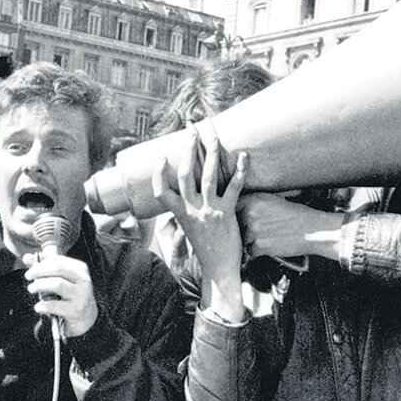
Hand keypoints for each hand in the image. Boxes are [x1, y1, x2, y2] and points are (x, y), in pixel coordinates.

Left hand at [24, 253, 97, 337]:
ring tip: (31, 289)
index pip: (59, 260)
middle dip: (39, 271)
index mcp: (80, 269)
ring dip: (40, 285)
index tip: (31, 270)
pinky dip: (43, 305)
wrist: (86, 318)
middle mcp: (83, 280)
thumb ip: (44, 267)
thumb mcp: (60, 279)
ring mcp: (81, 295)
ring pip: (57, 284)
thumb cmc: (69, 296)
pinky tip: (38, 307)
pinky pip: (55, 305)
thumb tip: (27, 257)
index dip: (42, 263)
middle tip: (28, 276)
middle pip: (58, 268)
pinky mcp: (76, 310)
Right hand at [152, 127, 245, 320]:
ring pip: (205, 176)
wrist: (219, 269)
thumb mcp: (189, 230)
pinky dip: (239, 170)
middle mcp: (191, 210)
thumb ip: (187, 213)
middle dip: (187, 150)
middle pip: (184, 175)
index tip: (161, 157)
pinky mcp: (226, 213)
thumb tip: (185, 200)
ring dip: (209, 153)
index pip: (161, 191)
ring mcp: (207, 210)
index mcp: (179, 214)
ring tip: (212, 136)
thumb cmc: (205, 249)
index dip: (158, 174)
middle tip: (191, 132)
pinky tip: (243, 156)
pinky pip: (233, 187)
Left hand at [236, 193, 342, 260]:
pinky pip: (250, 252)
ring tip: (266, 240)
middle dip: (243, 231)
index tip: (240, 221)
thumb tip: (241, 207)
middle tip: (258, 233)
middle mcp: (250, 213)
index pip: (234, 207)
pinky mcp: (259, 245)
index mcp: (254, 200)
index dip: (236, 216)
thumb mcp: (274, 201)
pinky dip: (258, 252)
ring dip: (250, 242)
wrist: (313, 230)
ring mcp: (253, 230)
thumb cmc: (297, 215)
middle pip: (236, 226)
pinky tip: (270, 247)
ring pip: (243, 240)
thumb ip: (255, 204)